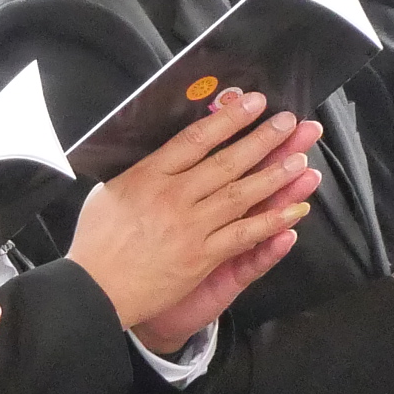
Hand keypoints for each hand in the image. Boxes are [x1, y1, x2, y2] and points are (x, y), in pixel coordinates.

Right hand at [65, 92, 321, 345]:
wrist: (92, 290)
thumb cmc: (96, 243)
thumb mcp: (107, 193)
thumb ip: (138, 172)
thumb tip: (163, 151)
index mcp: (147, 176)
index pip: (195, 138)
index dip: (229, 119)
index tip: (252, 102)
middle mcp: (173, 197)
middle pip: (227, 161)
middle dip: (263, 139)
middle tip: (290, 123)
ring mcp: (190, 227)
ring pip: (242, 194)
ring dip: (275, 175)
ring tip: (300, 158)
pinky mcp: (201, 257)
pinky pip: (244, 235)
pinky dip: (271, 222)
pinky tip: (294, 210)